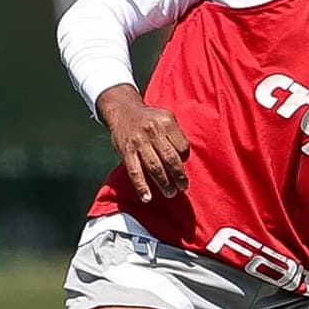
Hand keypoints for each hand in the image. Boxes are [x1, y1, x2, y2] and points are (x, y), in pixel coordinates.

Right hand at [96, 84, 190, 202]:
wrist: (124, 111)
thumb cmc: (150, 118)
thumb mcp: (166, 118)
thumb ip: (175, 135)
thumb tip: (183, 158)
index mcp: (166, 122)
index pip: (182, 145)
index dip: (185, 158)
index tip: (183, 165)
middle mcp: (153, 131)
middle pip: (170, 158)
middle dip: (178, 175)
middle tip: (183, 187)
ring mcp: (138, 142)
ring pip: (154, 167)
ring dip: (164, 183)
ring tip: (171, 193)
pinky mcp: (126, 151)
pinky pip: (135, 172)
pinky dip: (141, 186)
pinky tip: (147, 197)